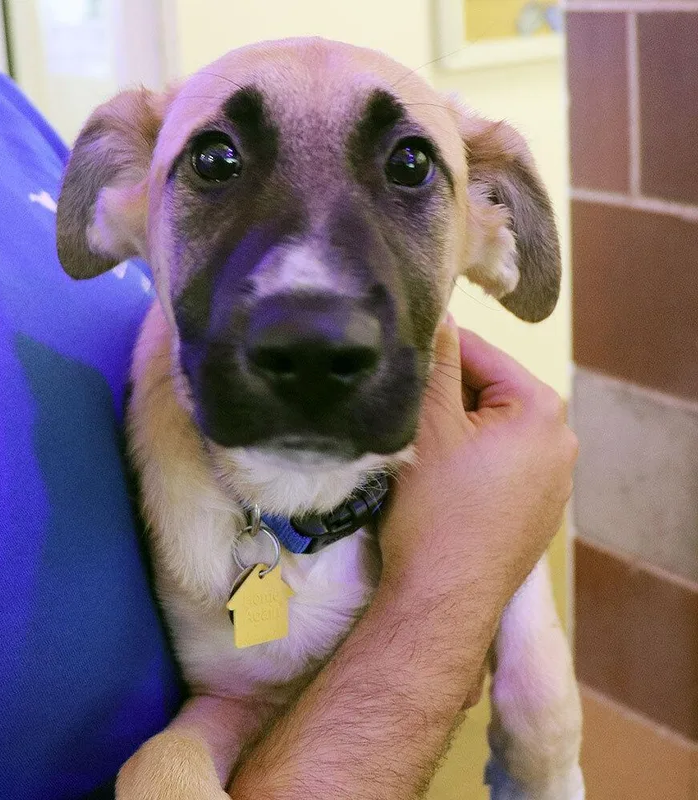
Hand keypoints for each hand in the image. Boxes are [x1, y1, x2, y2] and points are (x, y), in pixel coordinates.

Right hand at [380, 316, 576, 606]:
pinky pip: (497, 465)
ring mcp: (551, 482)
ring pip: (489, 429)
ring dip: (452, 428)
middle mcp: (560, 442)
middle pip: (486, 391)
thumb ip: (434, 362)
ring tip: (414, 444)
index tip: (394, 360)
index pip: (478, 353)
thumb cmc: (437, 509)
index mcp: (542, 410)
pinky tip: (437, 479)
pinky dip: (467, 460)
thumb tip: (436, 313)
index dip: (431, 352)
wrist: (442, 599)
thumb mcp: (429, 424)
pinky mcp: (534, 512)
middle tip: (399, 409)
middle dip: (443, 396)